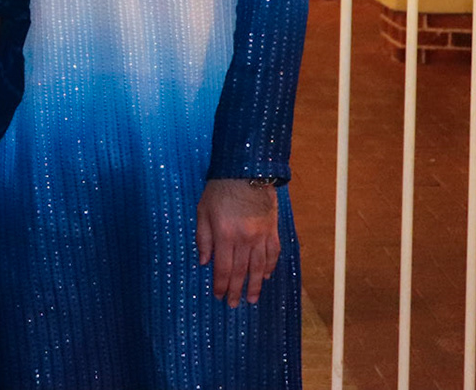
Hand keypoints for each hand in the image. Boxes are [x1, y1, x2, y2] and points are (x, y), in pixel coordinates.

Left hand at [197, 179, 279, 305]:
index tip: (218, 297)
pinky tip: (267, 277)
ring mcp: (261, 236)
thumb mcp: (202, 211)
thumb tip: (204, 262)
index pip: (222, 268)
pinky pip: (273, 253)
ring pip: (259, 267)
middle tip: (233, 305)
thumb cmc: (220, 189)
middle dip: (236, 290)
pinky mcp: (272, 229)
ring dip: (255, 285)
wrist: (247, 170)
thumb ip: (203, 238)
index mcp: (225, 235)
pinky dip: (270, 267)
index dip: (220, 285)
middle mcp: (244, 239)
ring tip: (252, 299)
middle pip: (241, 271)